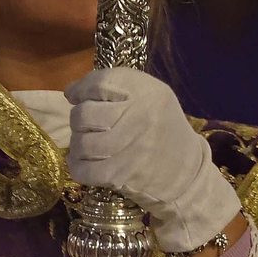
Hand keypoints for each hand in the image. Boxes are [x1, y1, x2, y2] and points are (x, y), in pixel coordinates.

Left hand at [65, 68, 243, 253]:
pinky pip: (82, 170)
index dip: (81, 90)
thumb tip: (71, 91)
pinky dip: (78, 166)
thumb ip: (111, 86)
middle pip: (83, 114)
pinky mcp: (123, 174)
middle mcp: (140, 116)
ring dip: (78, 145)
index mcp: (146, 90)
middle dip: (78, 120)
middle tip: (89, 126)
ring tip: (90, 145)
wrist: (186, 171)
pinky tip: (87, 163)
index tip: (78, 97)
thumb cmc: (159, 127)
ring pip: (80, 143)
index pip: (99, 82)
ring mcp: (131, 147)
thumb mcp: (147, 95)